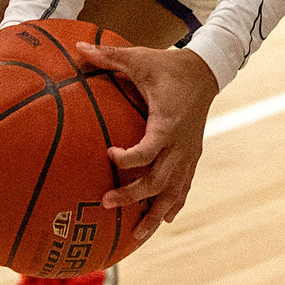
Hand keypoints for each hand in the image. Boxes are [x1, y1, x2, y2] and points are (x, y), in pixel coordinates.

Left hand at [76, 39, 217, 245]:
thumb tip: (77, 47)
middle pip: (159, 180)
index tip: (109, 154)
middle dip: (134, 196)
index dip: (129, 158)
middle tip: (106, 202)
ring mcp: (189, 153)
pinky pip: (185, 186)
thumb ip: (109, 56)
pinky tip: (164, 221)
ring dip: (156, 214)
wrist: (206, 71)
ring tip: (137, 236)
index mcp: (167, 122)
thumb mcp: (140, 58)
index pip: (149, 150)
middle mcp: (181, 144)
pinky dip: (175, 204)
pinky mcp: (193, 156)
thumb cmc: (169, 66)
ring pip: (174, 191)